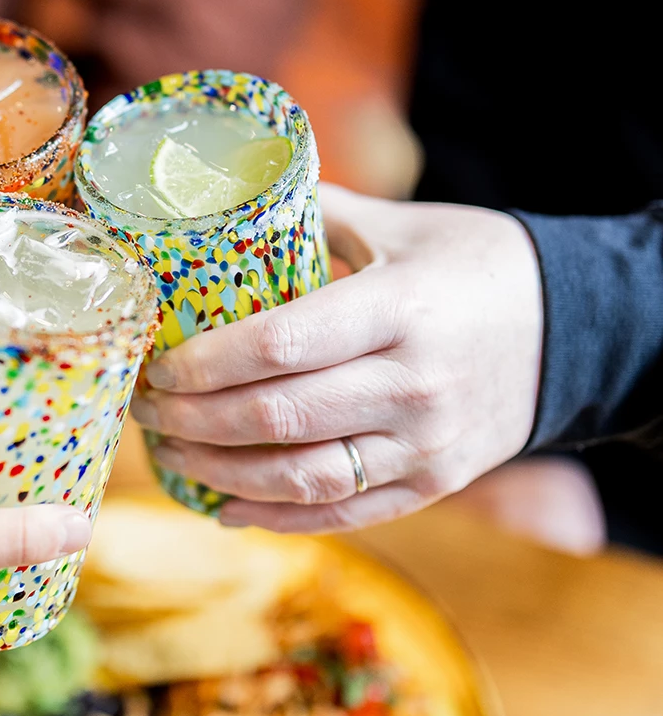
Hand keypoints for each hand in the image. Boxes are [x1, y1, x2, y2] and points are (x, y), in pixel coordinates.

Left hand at [130, 184, 543, 531]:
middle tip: (144, 406)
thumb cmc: (472, 265)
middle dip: (191, 418)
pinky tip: (223, 502)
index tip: (158, 362)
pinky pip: (341, 513)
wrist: (570, 329)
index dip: (205, 362)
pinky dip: (273, 515)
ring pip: (301, 477)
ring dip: (218, 472)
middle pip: (277, 416)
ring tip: (168, 453)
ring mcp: (426, 445)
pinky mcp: (434, 485)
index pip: (281, 343)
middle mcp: (414, 384)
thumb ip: (310, 214)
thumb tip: (221, 200)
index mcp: (400, 308)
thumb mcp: (400, 224)